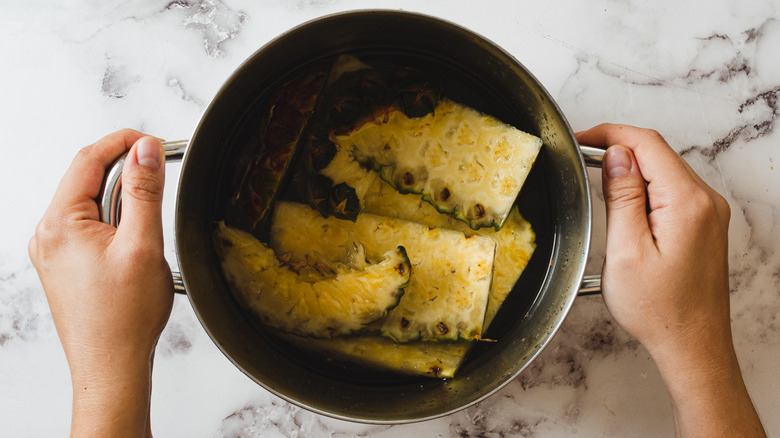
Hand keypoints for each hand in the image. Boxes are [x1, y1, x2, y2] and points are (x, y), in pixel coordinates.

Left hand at [29, 130, 173, 436]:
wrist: (110, 365)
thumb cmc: (123, 317)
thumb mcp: (142, 244)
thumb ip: (145, 191)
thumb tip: (146, 150)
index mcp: (59, 223)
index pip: (88, 159)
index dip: (123, 142)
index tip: (153, 141)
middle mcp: (48, 234)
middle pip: (86, 178)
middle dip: (124, 170)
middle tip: (160, 171)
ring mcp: (53, 251)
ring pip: (89, 202)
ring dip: (121, 198)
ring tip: (149, 220)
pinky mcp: (65, 264)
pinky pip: (88, 225)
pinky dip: (114, 220)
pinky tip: (134, 239)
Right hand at [577, 124, 763, 436]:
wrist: (693, 346)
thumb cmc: (661, 310)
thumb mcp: (627, 251)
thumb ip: (624, 196)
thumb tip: (616, 155)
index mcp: (687, 202)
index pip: (647, 143)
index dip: (610, 133)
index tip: (581, 137)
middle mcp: (706, 202)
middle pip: (658, 153)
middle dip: (618, 149)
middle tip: (581, 160)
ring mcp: (708, 213)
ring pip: (665, 171)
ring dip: (631, 169)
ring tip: (597, 184)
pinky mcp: (704, 225)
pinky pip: (673, 190)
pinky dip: (645, 187)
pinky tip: (624, 204)